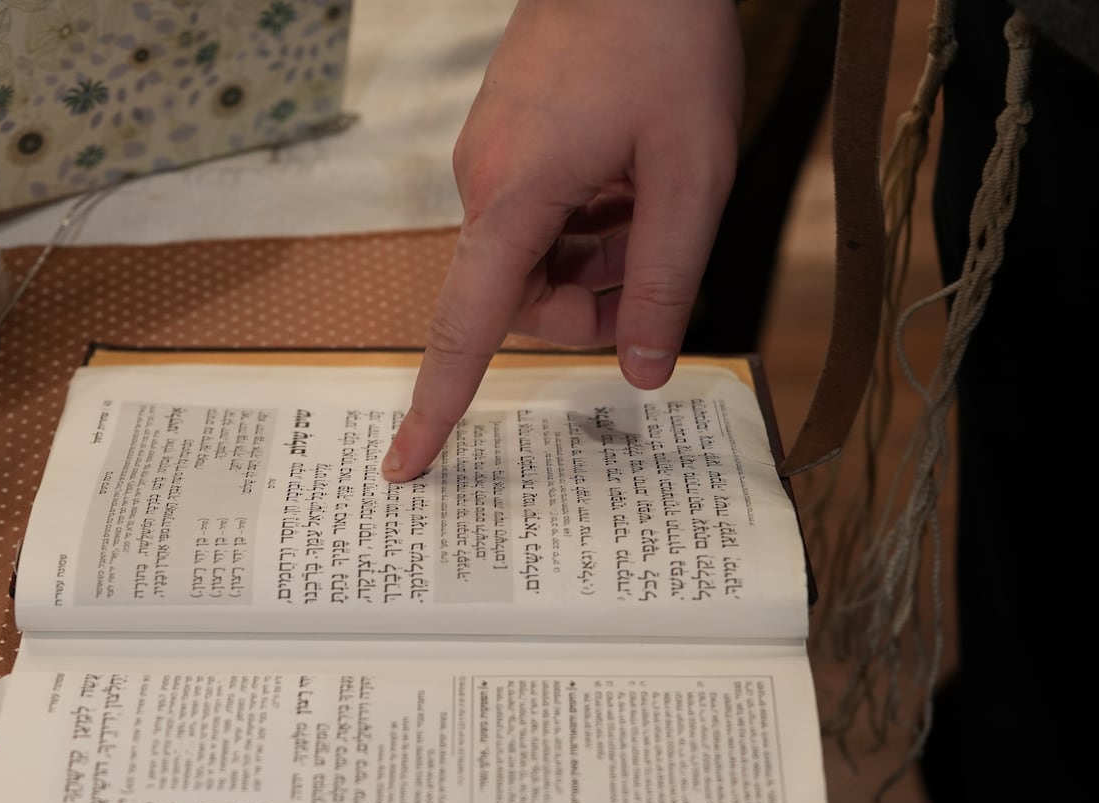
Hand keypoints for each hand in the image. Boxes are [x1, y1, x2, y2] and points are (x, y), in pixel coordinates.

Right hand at [381, 0, 743, 480]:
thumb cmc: (663, 40)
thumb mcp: (692, 170)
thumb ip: (665, 277)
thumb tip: (643, 373)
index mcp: (516, 195)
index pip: (465, 325)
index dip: (438, 403)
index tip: (406, 464)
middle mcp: (483, 183)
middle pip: (518, 301)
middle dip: (588, 307)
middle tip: (655, 267)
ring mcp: (489, 160)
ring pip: (533, 262)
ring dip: (595, 260)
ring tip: (652, 204)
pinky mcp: (506, 143)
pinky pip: (537, 218)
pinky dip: (587, 223)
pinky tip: (630, 180)